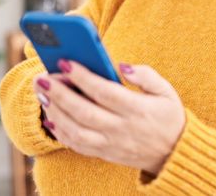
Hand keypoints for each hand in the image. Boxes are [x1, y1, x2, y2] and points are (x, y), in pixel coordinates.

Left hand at [33, 60, 185, 175]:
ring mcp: (111, 143)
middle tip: (42, 78)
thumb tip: (122, 66)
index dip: (83, 77)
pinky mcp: (104, 153)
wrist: (173, 153)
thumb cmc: (168, 116)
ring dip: (55, 112)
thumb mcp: (167, 91)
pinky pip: (76, 145)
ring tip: (42, 94)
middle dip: (59, 94)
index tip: (65, 61)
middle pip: (84, 111)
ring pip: (75, 131)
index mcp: (138, 109)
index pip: (104, 92)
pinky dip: (59, 132)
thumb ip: (146, 75)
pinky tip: (49, 116)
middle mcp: (122, 128)